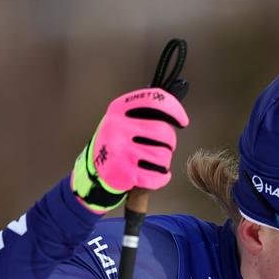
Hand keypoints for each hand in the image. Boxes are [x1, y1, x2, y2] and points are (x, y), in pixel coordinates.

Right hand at [72, 87, 189, 212]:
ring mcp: (119, 150)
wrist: (96, 167)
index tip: (183, 122)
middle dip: (170, 142)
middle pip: (163, 132)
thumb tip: (177, 112)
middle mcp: (117, 127)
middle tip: (166, 147)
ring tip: (157, 162)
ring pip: (162, 156)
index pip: (153, 100)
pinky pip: (155, 176)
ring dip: (165, 161)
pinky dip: (162, 178)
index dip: (174, 110)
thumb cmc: (120, 140)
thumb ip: (146, 112)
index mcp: (118, 109)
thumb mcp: (125, 119)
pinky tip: (160, 175)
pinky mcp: (123, 172)